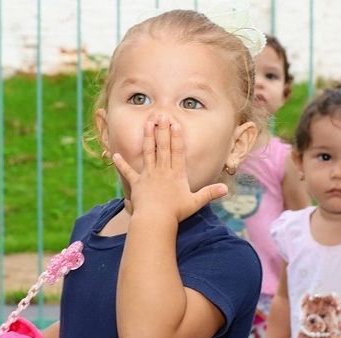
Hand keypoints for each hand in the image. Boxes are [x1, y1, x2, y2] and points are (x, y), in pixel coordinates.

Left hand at [112, 115, 227, 222]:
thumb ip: (209, 193)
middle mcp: (162, 170)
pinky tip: (114, 155)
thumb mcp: (195, 202)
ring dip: (147, 137)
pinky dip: (121, 164)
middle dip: (162, 130)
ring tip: (146, 123)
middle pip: (162, 147)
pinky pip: (128, 172)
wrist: (155, 220)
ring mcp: (148, 175)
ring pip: (148, 152)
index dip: (176, 136)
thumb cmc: (176, 213)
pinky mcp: (137, 184)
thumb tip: (226, 190)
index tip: (175, 123)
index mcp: (176, 174)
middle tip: (161, 115)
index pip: (177, 151)